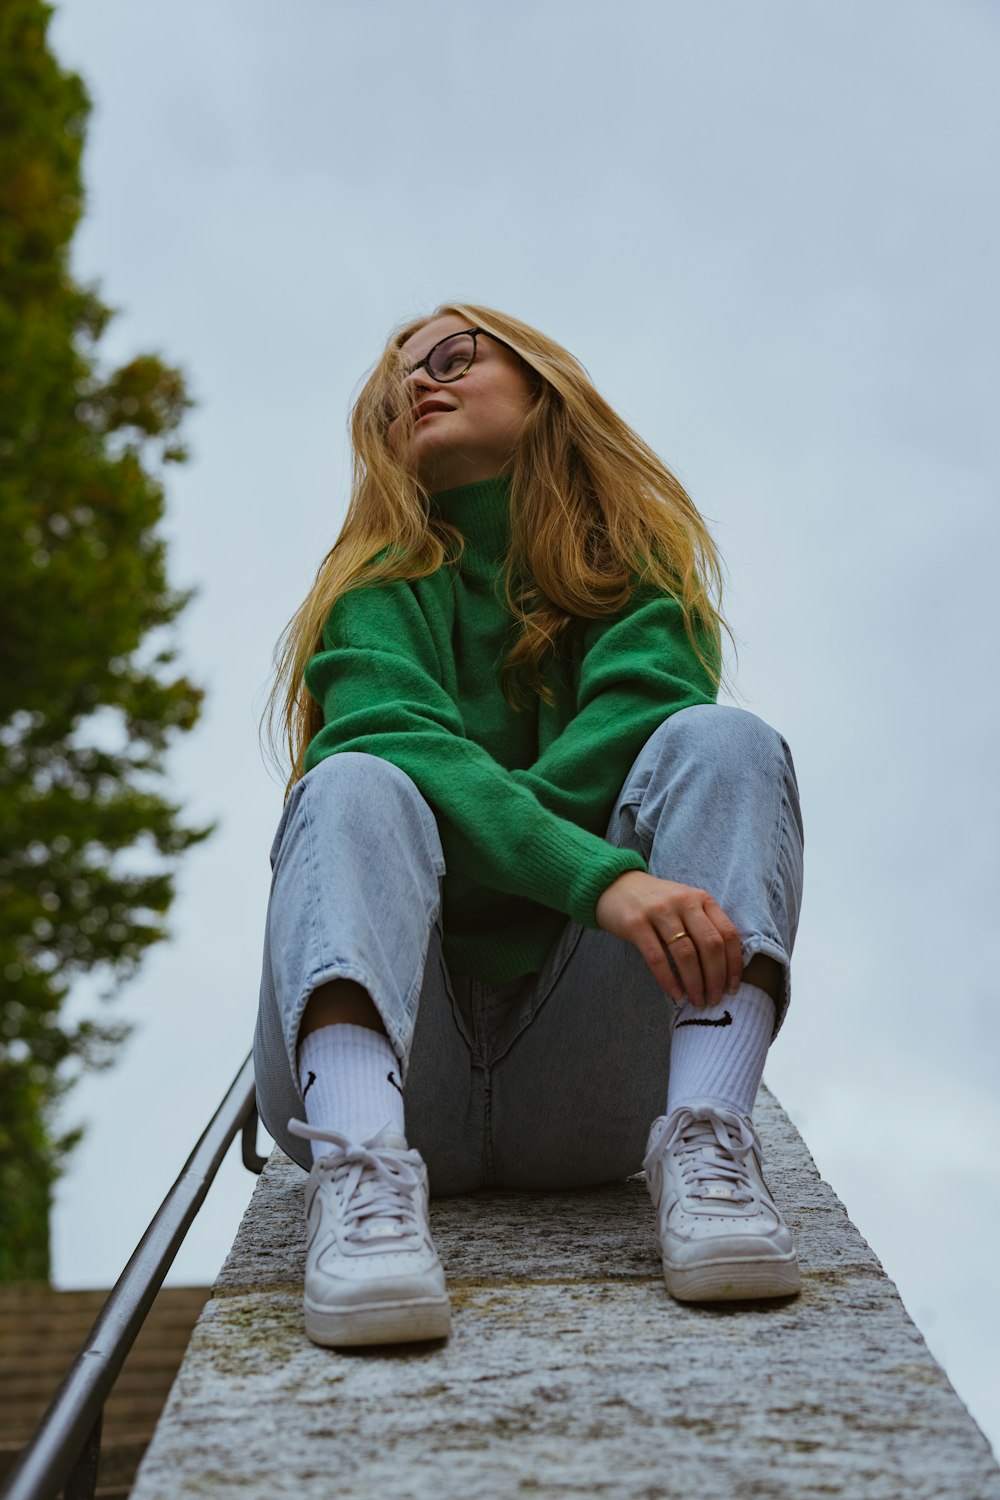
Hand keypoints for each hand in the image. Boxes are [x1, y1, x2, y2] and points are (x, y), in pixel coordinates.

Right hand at [594, 870, 741, 1007]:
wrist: (614, 885)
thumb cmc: (655, 902)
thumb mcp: (685, 905)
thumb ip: (704, 925)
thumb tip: (723, 969)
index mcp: (701, 898)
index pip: (727, 934)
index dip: (733, 964)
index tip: (732, 987)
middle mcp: (683, 901)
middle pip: (710, 945)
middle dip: (716, 978)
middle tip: (714, 1000)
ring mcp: (659, 911)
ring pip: (686, 954)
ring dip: (695, 983)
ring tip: (697, 1001)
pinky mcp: (636, 923)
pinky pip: (656, 957)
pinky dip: (668, 980)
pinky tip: (675, 994)